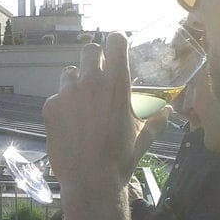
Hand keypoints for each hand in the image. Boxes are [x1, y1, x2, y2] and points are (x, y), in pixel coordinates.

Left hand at [43, 34, 163, 199]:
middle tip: (99, 74)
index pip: (115, 40)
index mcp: (117, 82)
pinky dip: (63, 105)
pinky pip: (57, 96)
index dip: (117, 40)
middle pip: (89, 50)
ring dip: (77, 81)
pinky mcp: (50, 106)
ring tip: (83, 102)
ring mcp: (67, 92)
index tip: (117, 45)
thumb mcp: (145, 135)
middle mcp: (91, 81)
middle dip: (95, 59)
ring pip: (70, 73)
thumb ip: (157, 118)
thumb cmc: (122, 157)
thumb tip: (169, 110)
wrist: (91, 179)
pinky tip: (70, 123)